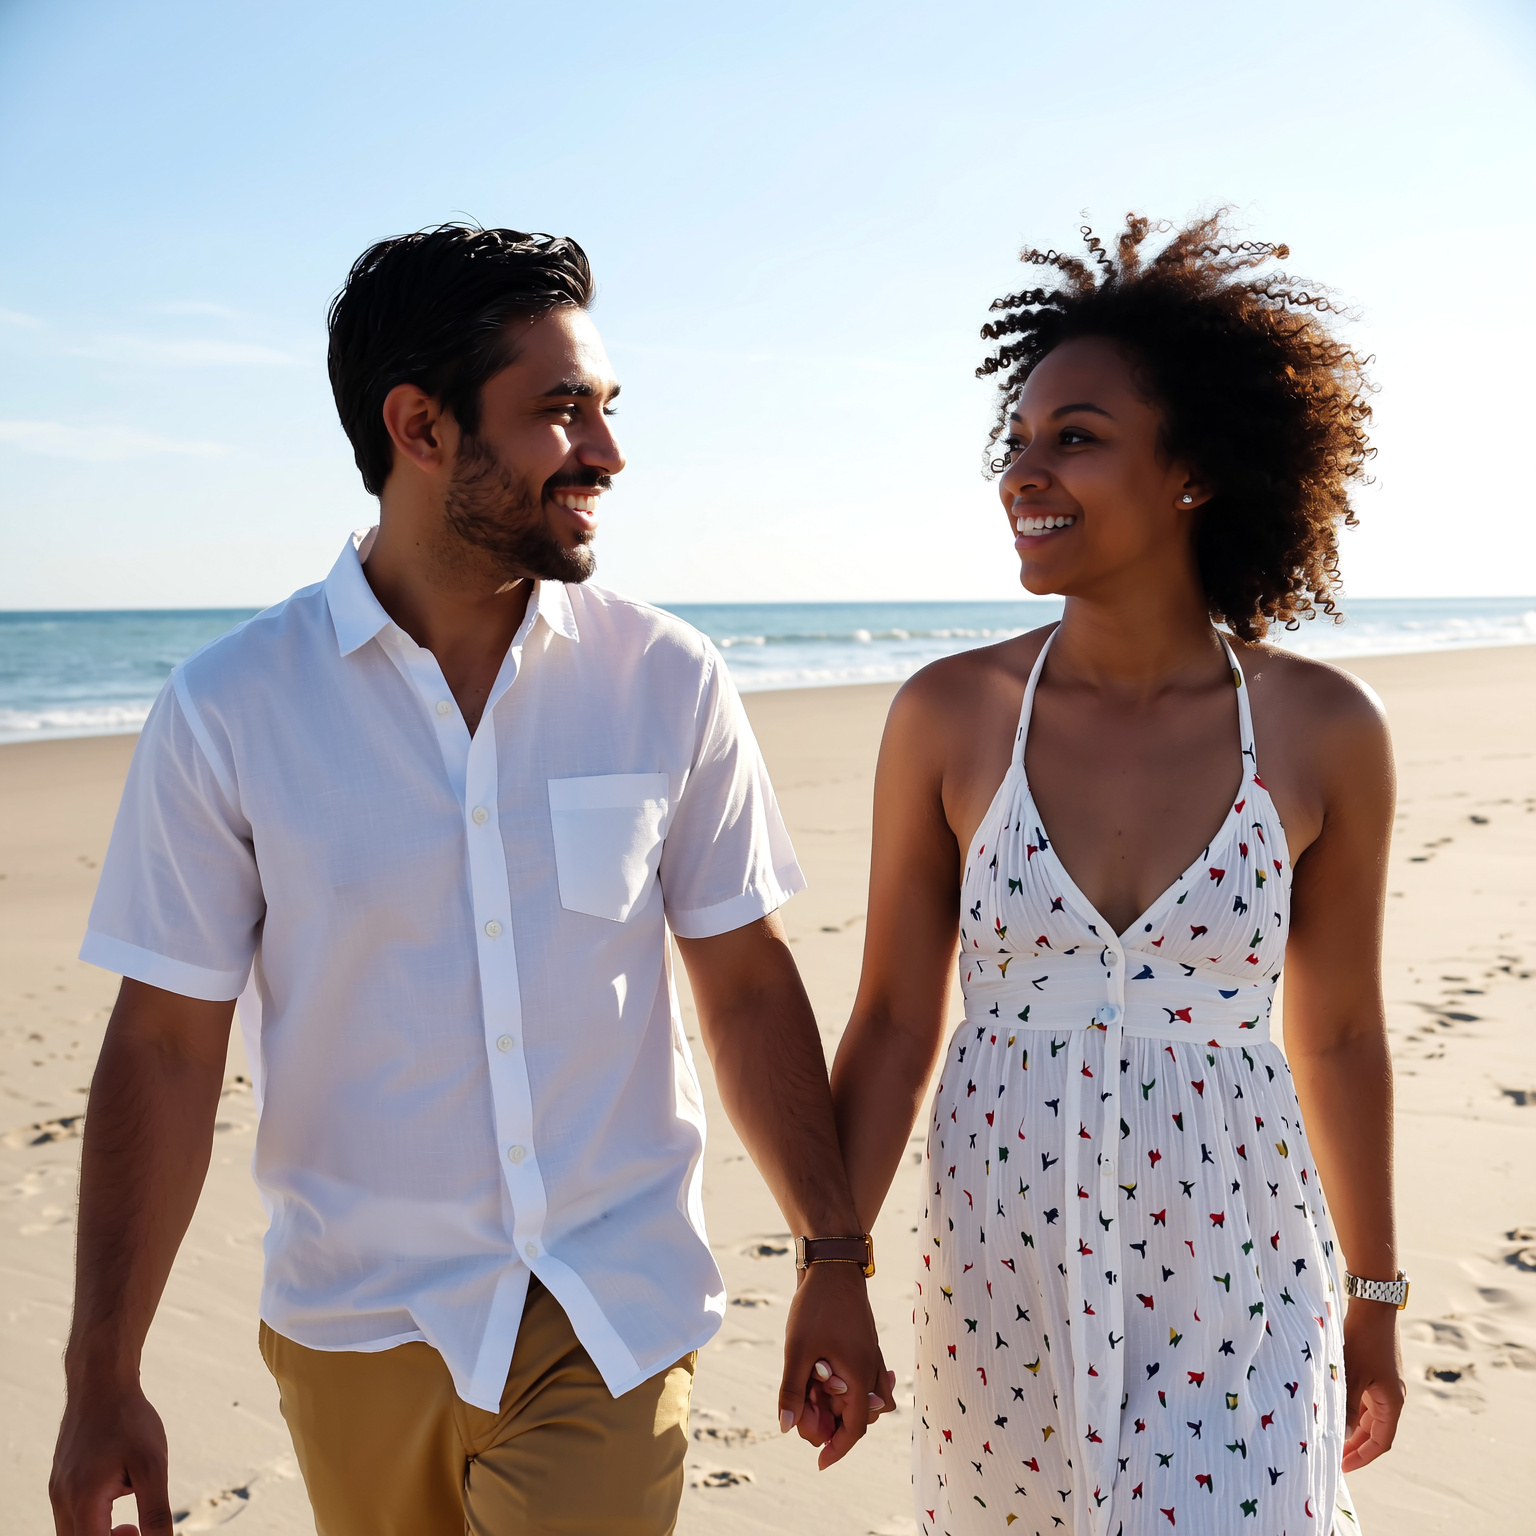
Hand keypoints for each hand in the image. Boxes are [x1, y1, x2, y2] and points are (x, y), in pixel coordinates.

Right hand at [49, 1377, 171, 1535]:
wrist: (101, 1381)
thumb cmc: (129, 1420)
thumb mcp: (152, 1465)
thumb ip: (155, 1511)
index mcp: (82, 1501)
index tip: (138, 1532)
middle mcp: (62, 1500)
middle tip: (134, 1527)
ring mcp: (57, 1490)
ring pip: (72, 1531)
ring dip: (100, 1531)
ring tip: (129, 1503)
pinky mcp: (61, 1479)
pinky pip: (72, 1513)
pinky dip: (93, 1515)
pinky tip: (118, 1486)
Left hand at [778, 1262, 890, 1468]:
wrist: (832, 1264)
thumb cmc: (816, 1306)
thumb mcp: (797, 1350)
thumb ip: (792, 1391)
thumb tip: (786, 1427)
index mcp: (860, 1375)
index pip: (855, 1429)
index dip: (837, 1449)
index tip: (820, 1463)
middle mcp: (871, 1370)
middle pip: (859, 1417)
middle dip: (833, 1424)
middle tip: (805, 1413)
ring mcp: (870, 1356)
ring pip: (865, 1399)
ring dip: (841, 1406)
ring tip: (815, 1396)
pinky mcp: (865, 1344)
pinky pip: (865, 1379)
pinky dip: (848, 1387)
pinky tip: (826, 1379)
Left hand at [1340, 1301, 1404, 1472]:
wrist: (1373, 1305)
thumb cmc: (1363, 1340)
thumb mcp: (1352, 1375)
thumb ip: (1349, 1405)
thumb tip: (1345, 1432)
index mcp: (1392, 1401)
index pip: (1380, 1441)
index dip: (1363, 1456)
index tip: (1344, 1467)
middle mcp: (1391, 1395)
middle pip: (1375, 1430)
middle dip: (1356, 1445)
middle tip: (1335, 1457)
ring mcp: (1383, 1382)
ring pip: (1369, 1414)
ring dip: (1353, 1426)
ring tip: (1331, 1436)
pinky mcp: (1374, 1370)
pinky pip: (1364, 1398)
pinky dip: (1352, 1408)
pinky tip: (1334, 1409)